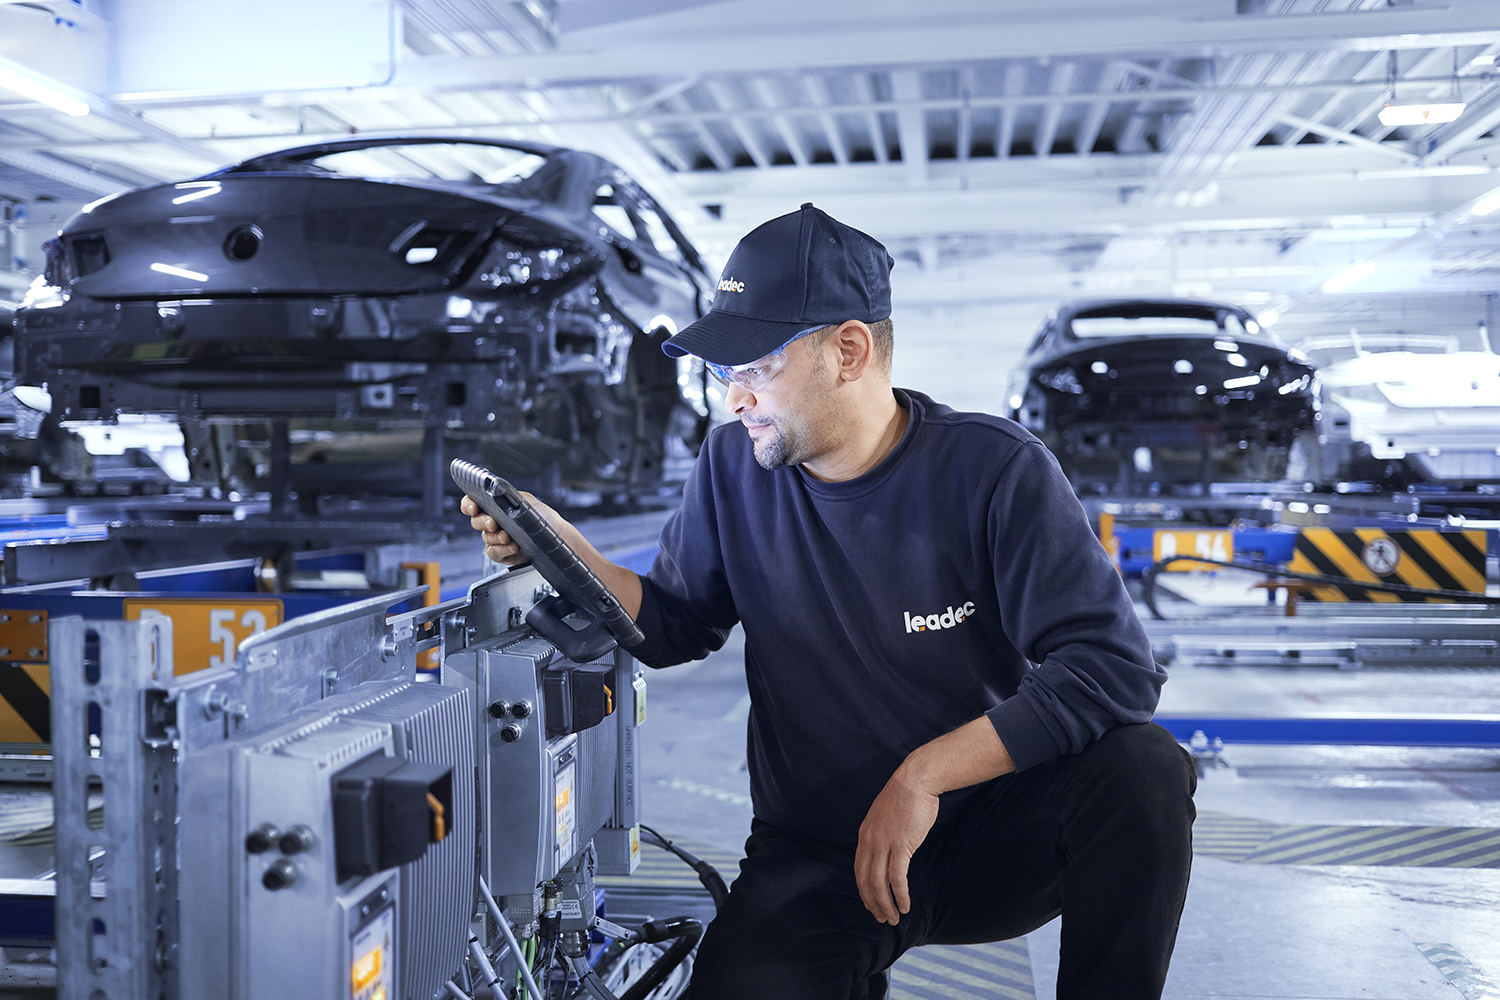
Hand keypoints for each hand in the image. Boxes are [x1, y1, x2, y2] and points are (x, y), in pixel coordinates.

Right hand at [460, 492, 561, 565]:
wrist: (558, 537)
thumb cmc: (543, 518)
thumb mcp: (527, 501)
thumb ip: (509, 496)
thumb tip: (497, 492)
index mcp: (496, 506)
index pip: (473, 503)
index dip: (468, 504)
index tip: (473, 507)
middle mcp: (494, 522)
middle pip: (477, 522)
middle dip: (484, 522)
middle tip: (494, 523)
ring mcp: (497, 539)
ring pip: (486, 538)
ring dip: (496, 538)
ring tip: (509, 537)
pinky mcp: (503, 554)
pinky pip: (494, 553)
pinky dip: (503, 550)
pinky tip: (514, 548)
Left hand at [854, 767, 939, 925]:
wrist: (915, 780)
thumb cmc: (906, 796)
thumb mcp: (886, 816)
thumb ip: (884, 833)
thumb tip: (890, 848)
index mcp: (865, 834)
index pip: (859, 869)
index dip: (863, 889)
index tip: (870, 903)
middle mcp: (870, 841)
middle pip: (866, 880)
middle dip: (873, 903)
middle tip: (881, 918)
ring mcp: (884, 844)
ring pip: (879, 884)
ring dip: (886, 905)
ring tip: (893, 918)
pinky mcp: (901, 846)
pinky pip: (897, 878)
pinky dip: (900, 895)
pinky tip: (905, 905)